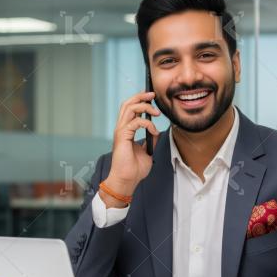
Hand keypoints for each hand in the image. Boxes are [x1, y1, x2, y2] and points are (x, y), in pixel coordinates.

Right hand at [101, 91, 161, 207]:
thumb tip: (156, 133)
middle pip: (128, 104)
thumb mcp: (147, 152)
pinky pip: (136, 123)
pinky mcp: (122, 137)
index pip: (130, 109)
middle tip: (153, 95)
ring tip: (156, 112)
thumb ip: (150, 140)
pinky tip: (154, 131)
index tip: (151, 97)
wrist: (127, 180)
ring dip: (144, 106)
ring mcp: (121, 132)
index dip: (139, 100)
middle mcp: (121, 128)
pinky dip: (148, 124)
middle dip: (141, 96)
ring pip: (130, 109)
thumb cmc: (134, 170)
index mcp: (125, 131)